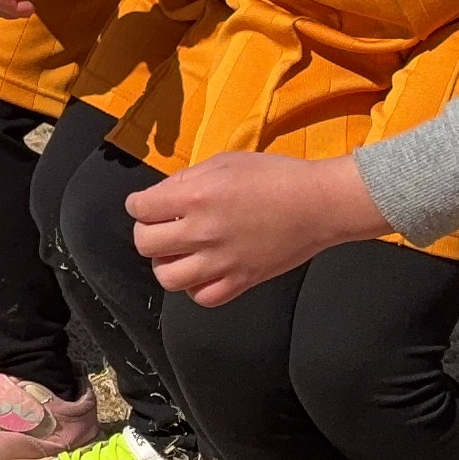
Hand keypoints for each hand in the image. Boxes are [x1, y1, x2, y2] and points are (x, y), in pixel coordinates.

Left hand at [123, 151, 388, 307]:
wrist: (319, 204)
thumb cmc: (276, 176)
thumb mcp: (225, 162)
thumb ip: (188, 179)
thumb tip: (163, 195)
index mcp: (195, 196)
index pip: (140, 208)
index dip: (139, 204)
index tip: (147, 204)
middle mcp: (202, 231)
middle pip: (145, 244)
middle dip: (147, 233)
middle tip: (162, 227)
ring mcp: (221, 261)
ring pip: (167, 277)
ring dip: (167, 264)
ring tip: (180, 252)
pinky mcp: (241, 281)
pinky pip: (202, 297)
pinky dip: (196, 287)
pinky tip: (204, 271)